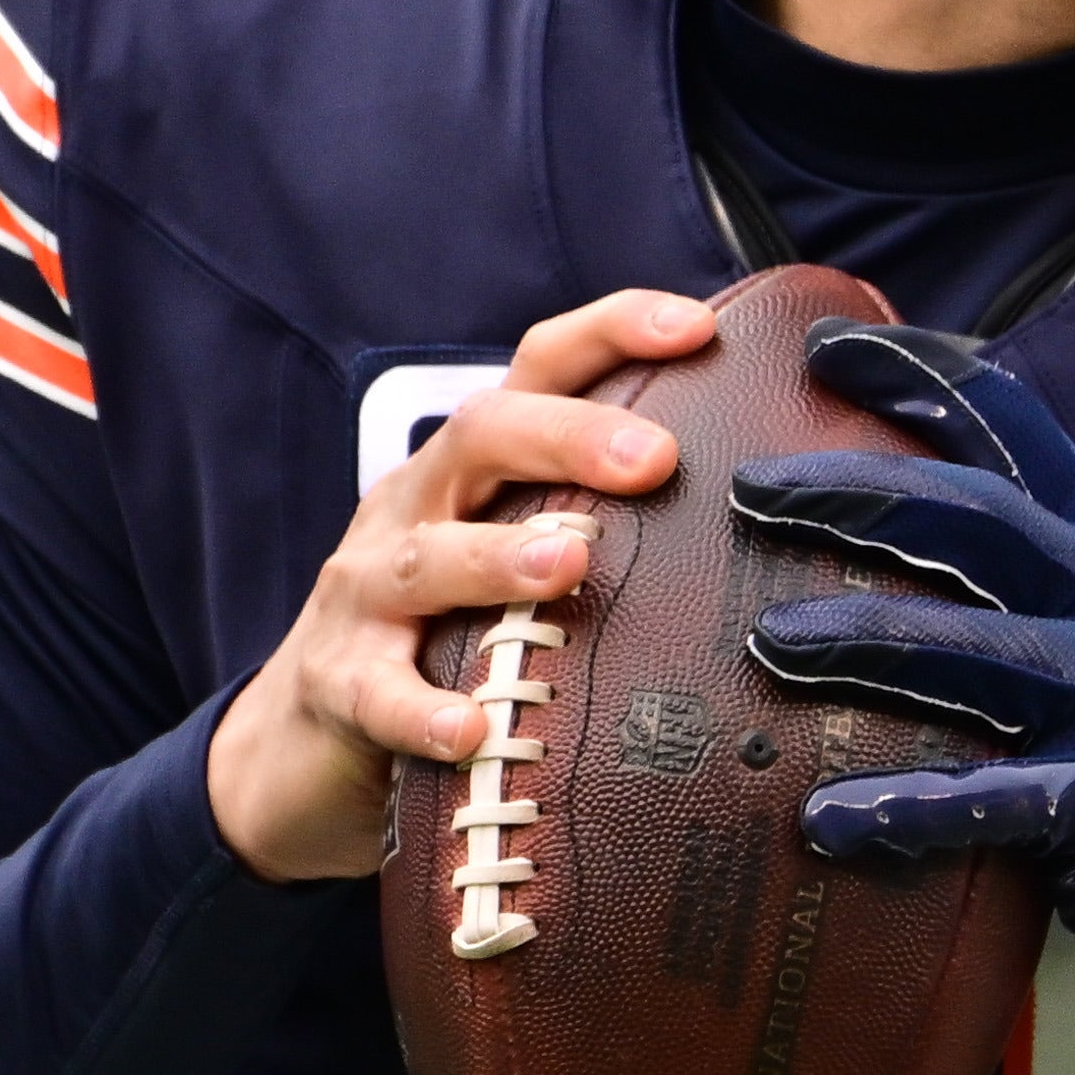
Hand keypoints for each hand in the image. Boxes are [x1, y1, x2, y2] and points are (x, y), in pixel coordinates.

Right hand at [204, 289, 714, 887]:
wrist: (303, 746)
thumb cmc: (449, 638)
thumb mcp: (520, 563)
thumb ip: (611, 527)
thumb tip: (771, 511)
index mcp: (475, 469)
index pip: (540, 368)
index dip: (611, 333)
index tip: (697, 327)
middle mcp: (417, 507)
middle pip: (482, 438)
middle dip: (567, 437)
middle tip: (653, 459)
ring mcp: (366, 594)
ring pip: (424, 558)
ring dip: (497, 558)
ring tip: (567, 567)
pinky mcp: (336, 684)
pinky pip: (376, 693)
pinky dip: (420, 709)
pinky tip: (470, 728)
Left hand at [731, 321, 1074, 1038]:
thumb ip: (1029, 553)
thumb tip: (891, 489)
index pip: (1015, 425)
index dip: (919, 374)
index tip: (822, 342)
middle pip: (977, 515)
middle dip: (858, 491)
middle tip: (753, 488)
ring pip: (975, 646)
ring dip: (864, 637)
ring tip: (768, 638)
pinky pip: (993, 797)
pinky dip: (905, 808)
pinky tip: (824, 820)